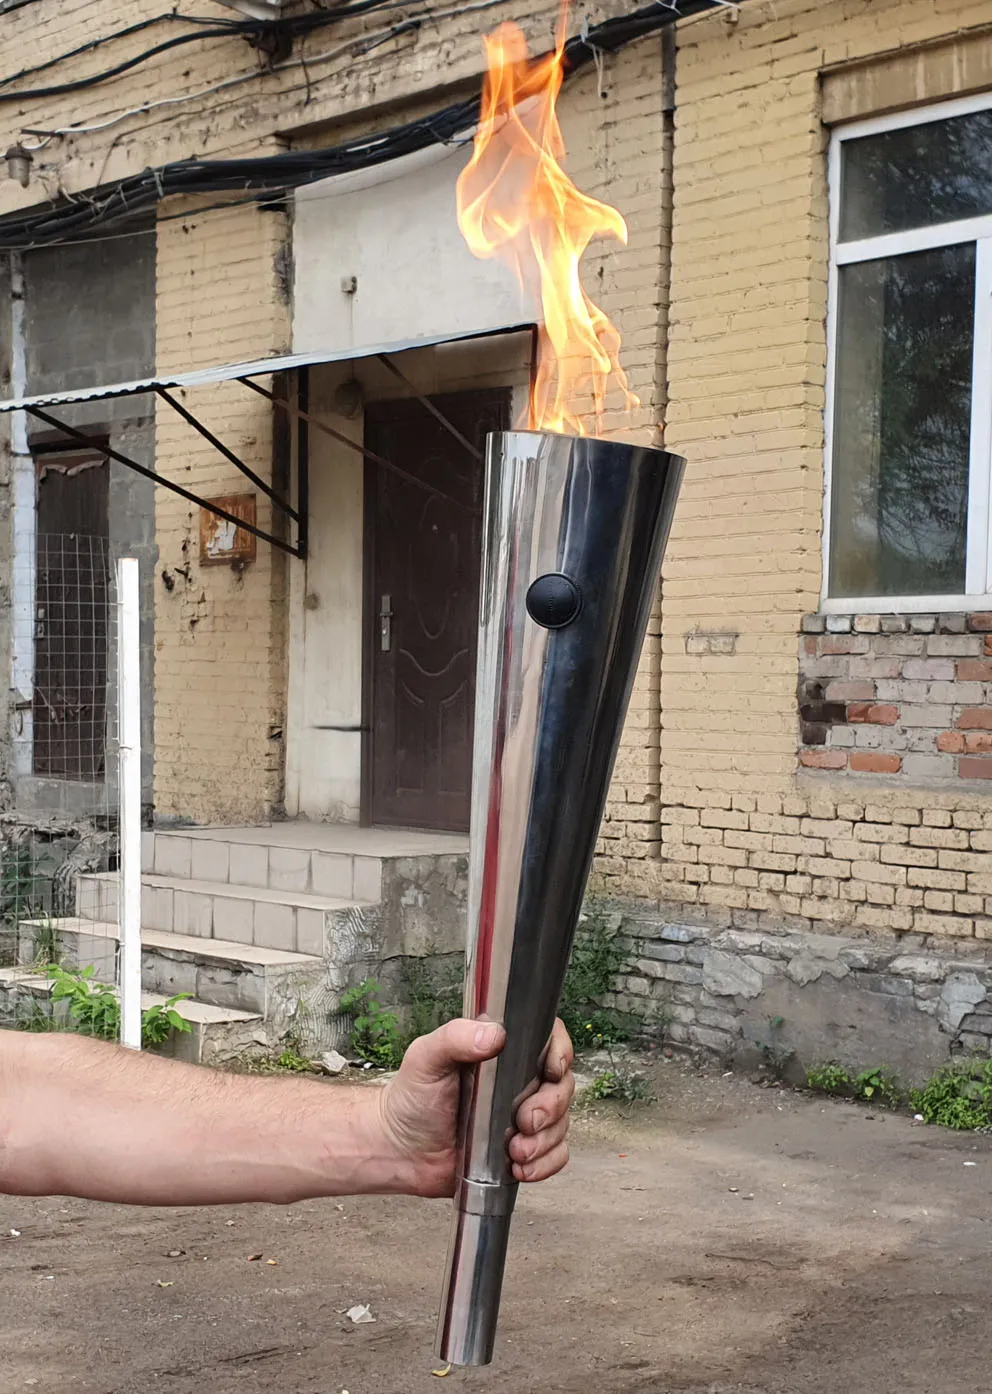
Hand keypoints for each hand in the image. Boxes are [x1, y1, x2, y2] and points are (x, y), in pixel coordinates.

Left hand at [377, 1017, 574, 1197]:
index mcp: (501, 1053)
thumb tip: (495, 1035)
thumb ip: (456, 1037)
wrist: (400, 1150)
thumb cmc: (411, 1098)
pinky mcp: (522, 1151)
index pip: (548, 1041)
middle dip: (551, 1107)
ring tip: (514, 1151)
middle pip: (562, 1087)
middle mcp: (518, 1083)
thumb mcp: (426, 1057)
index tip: (551, 1070)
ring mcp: (522, 1118)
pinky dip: (545, 1164)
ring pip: (561, 1124)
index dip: (560, 1053)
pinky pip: (555, 1156)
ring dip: (545, 1141)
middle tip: (524, 1122)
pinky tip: (519, 1167)